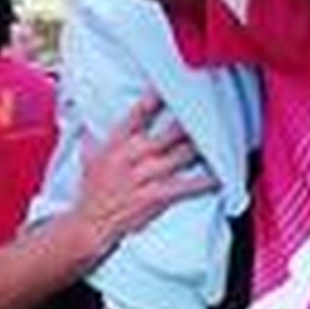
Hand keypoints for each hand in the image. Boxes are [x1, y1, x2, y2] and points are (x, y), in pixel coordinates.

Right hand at [74, 93, 217, 253]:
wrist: (90, 223)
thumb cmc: (92, 191)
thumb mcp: (89, 158)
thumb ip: (92, 136)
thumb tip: (86, 118)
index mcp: (118, 142)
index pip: (139, 113)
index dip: (157, 97)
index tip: (173, 85)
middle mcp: (133, 155)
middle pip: (171, 132)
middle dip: (192, 122)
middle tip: (211, 110)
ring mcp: (146, 175)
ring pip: (182, 155)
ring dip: (203, 147)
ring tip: (223, 138)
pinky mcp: (156, 195)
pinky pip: (186, 186)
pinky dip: (204, 182)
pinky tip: (219, 177)